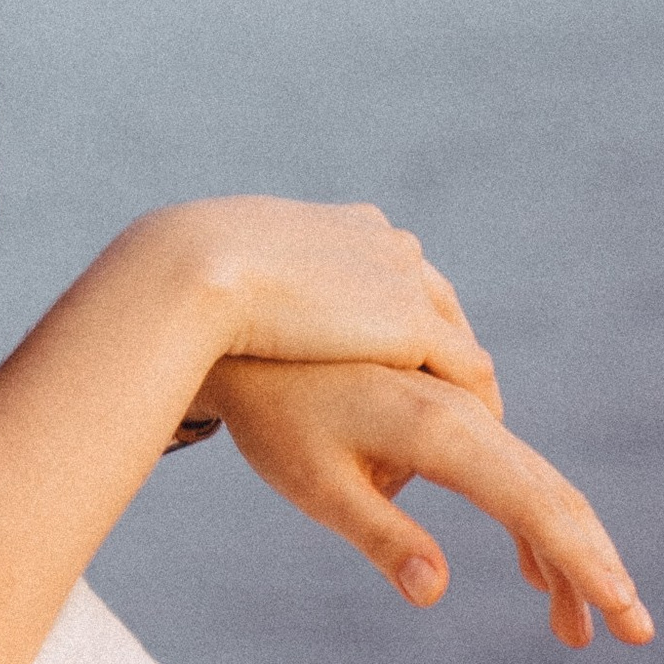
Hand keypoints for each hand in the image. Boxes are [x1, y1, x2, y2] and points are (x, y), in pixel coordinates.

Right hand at [148, 199, 498, 398]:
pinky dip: (475, 403)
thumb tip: (234, 316)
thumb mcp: (229, 273)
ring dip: (463, 385)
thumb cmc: (187, 278)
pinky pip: (468, 372)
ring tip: (463, 430)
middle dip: (442, 352)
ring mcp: (405, 284)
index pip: (397, 275)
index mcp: (350, 226)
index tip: (394, 363)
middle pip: (438, 305)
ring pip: (458, 342)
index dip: (398, 321)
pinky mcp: (413, 325)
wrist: (197, 269)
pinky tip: (468, 437)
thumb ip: (252, 289)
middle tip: (443, 402)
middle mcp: (389, 246)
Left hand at [206, 359, 653, 647]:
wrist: (244, 327)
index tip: (624, 614)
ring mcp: (457, 402)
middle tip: (631, 633)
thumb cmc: (272, 414)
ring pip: (531, 481)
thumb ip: (382, 535)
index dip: (586, 565)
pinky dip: (523, 517)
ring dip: (558, 553)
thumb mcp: (316, 485)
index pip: (536, 508)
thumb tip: (437, 590)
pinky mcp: (442, 402)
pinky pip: (501, 463)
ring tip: (569, 628)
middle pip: (551, 495)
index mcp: (441, 432)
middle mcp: (464, 410)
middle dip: (593, 568)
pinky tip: (528, 570)